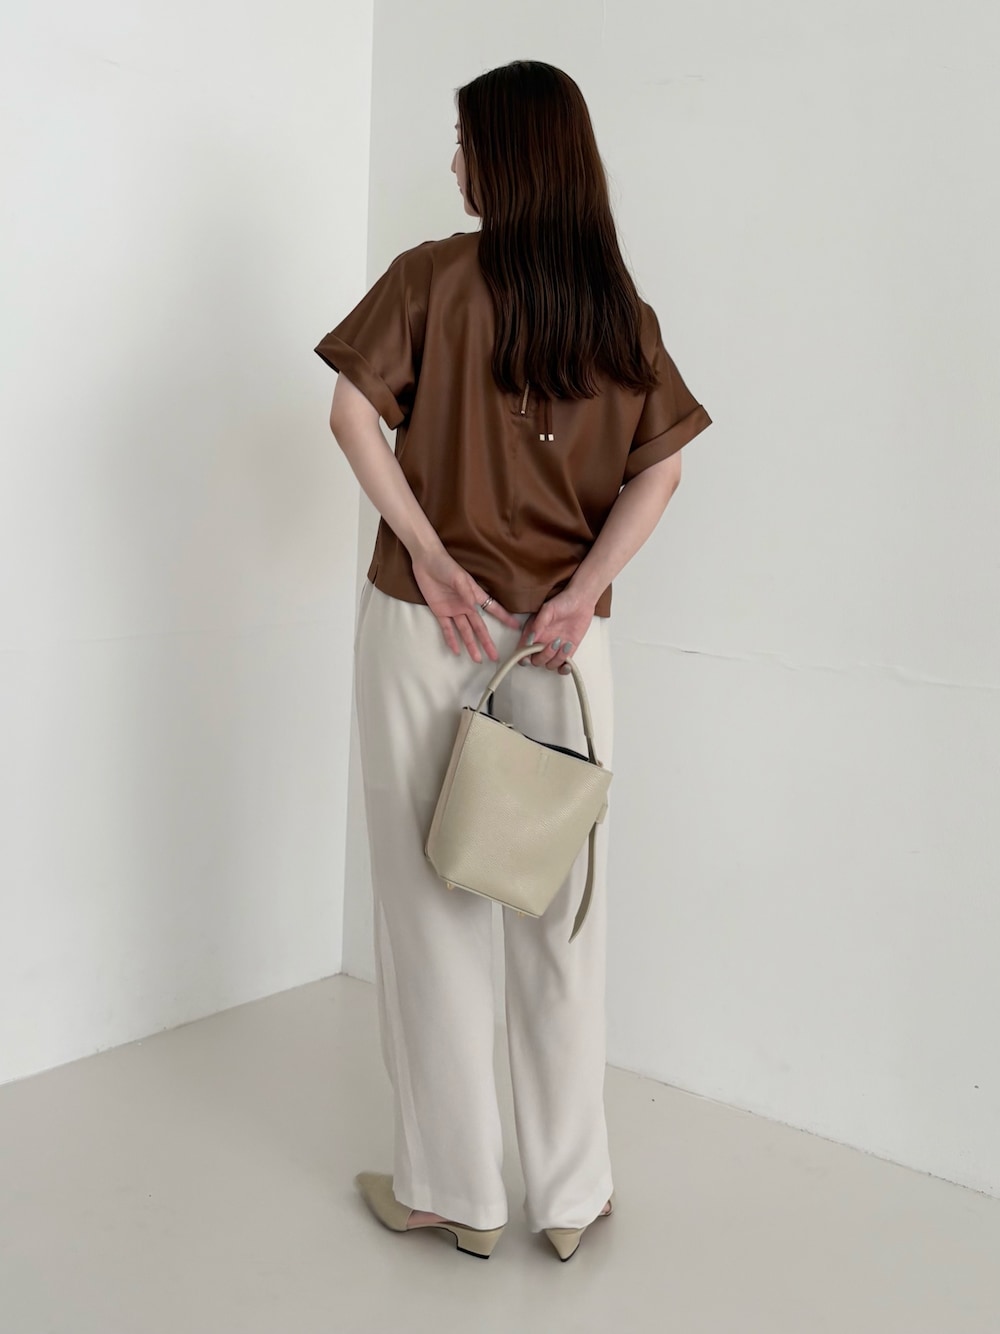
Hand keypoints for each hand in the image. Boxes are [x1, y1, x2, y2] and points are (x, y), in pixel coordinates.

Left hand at [410, 545, 521, 661]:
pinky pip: (447, 629)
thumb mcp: (458, 577)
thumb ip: (466, 592)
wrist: (426, 561)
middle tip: (494, 656)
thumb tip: (474, 607)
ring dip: (471, 645)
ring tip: (477, 659)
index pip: (493, 609)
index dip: (504, 618)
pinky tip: (456, 651)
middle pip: (479, 627)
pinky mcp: (440, 612)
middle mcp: (466, 606)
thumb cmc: (446, 566)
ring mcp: (454, 610)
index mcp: (474, 596)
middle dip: (487, 642)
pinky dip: (451, 640)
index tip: (516, 627)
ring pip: (465, 632)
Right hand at [515, 585, 594, 674]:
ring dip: (557, 659)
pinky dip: (565, 668)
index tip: (529, 657)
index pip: (523, 651)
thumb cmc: (563, 602)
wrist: (581, 600)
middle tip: (555, 642)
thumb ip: (538, 624)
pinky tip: (568, 663)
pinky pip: (563, 666)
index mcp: (533, 633)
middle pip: (537, 661)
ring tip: (564, 644)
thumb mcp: (548, 610)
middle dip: (545, 655)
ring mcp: (555, 648)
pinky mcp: (567, 651)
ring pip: (550, 665)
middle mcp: (542, 642)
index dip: (523, 657)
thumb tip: (530, 639)